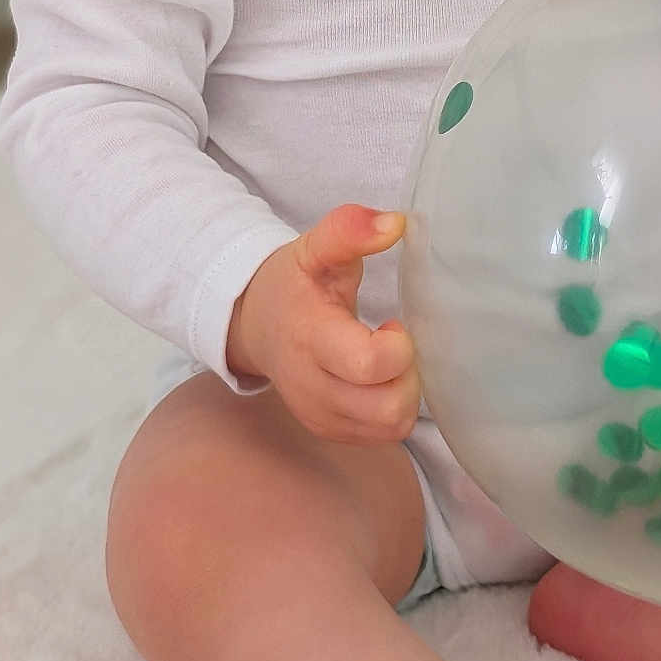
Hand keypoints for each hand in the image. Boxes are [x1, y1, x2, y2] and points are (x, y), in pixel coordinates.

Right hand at [226, 202, 420, 444]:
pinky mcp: (328, 430)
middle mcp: (313, 386)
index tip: (392, 323)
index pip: (369, 364)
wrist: (253, 323)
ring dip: (403, 394)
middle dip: (408, 374)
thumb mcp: (314, 247)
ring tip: (389, 361)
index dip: (397, 345)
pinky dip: (391, 410)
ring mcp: (319, 415)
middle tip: (396, 344)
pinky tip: (379, 379)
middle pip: (388, 407)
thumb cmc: (293, 284)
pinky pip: (381, 437)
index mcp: (311, 337)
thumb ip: (349, 230)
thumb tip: (396, 224)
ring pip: (390, 427)